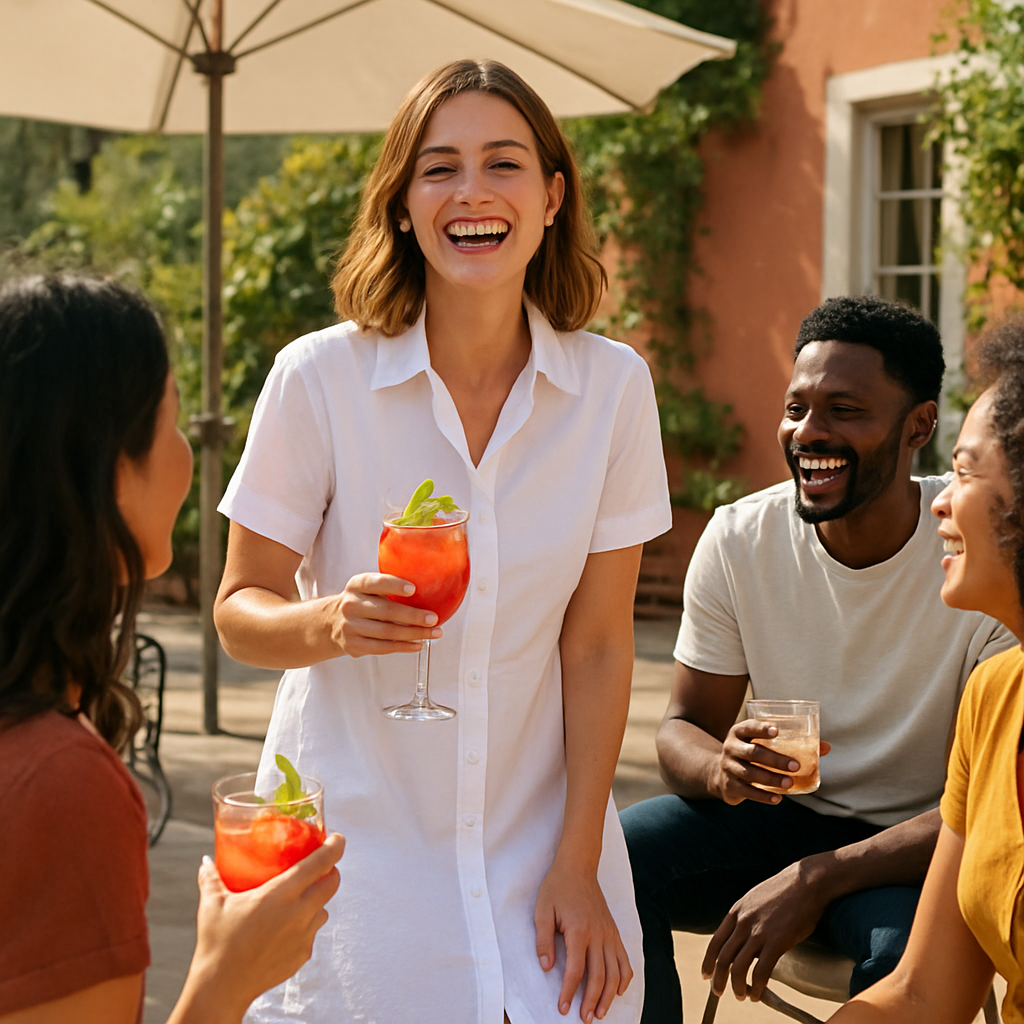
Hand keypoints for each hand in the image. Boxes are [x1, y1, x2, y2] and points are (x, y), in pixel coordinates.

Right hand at [178, 834, 344, 1020]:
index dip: (335, 847)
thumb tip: (206, 861)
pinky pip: (311, 933)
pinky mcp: (303, 955)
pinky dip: (304, 926)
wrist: (222, 987)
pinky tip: (284, 929)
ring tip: (297, 900)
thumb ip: (211, 877)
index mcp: (281, 894)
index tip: (337, 838)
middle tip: (319, 866)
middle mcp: (299, 913)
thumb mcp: (212, 904)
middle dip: (330, 871)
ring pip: (323, 909)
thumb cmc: (217, 942)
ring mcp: (304, 936)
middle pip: (332, 883)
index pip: (321, 863)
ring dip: (316, 900)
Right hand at [324, 573, 441, 657]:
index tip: (413, 589)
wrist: (331, 623)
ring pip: (387, 632)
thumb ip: (389, 587)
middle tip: (433, 618)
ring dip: (414, 634)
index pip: (375, 582)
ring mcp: (350, 626)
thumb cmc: (361, 602)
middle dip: (413, 616)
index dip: (394, 585)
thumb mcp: (367, 588)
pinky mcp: (353, 645)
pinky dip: (403, 647)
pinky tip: (418, 644)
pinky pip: (383, 647)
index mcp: (357, 585)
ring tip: (434, 633)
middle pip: (386, 611)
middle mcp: (351, 605)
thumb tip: (428, 588)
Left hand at [534, 859, 632, 1021]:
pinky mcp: (614, 932)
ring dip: (608, 996)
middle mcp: (598, 934)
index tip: (562, 1008)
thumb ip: (543, 940)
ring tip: (600, 1013)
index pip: (576, 970)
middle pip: (599, 976)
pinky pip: (624, 960)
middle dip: (591, 1001)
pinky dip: (624, 978)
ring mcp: (609, 933)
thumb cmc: (557, 887)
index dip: (568, 992)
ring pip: (615, 972)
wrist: (578, 866)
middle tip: (584, 1019)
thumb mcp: (542, 910)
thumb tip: (546, 967)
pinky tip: (617, 991)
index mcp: (579, 930)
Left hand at [701, 860, 826, 1001]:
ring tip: (741, 996)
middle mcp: (743, 922)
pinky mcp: (776, 942)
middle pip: (722, 958)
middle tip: (718, 992)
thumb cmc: (786, 890)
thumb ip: (747, 917)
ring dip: (737, 986)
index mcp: (736, 911)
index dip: (708, 961)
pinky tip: (758, 994)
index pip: (715, 941)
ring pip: (738, 968)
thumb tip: (744, 937)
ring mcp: (758, 932)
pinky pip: (761, 972)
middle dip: (718, 979)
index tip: (706, 974)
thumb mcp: (756, 899)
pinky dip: (757, 987)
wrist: (807, 881)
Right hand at [711, 719, 830, 805]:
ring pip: (749, 773)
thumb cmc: (752, 754)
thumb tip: (826, 747)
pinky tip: (778, 798)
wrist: (721, 774)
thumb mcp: (764, 745)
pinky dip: (762, 796)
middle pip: (752, 752)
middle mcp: (731, 747)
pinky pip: (747, 791)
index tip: (777, 731)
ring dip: (771, 778)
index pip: (749, 727)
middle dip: (774, 759)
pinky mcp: (729, 785)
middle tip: (795, 766)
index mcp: (740, 732)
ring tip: (789, 783)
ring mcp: (728, 767)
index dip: (761, 728)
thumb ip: (792, 744)